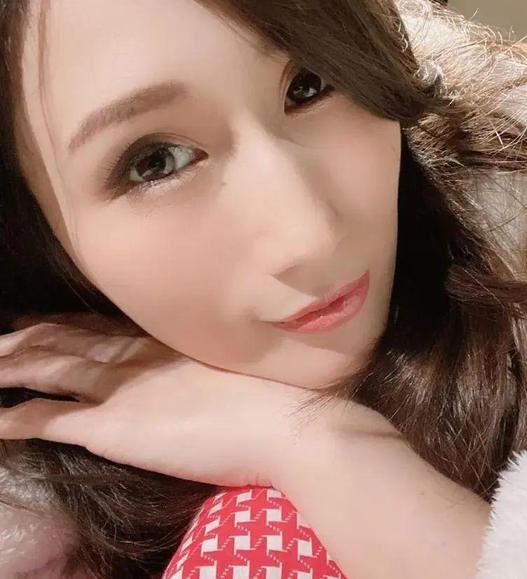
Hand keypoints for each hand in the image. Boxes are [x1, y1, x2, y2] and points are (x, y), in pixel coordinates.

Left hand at [0, 312, 326, 488]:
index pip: (98, 326)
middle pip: (66, 339)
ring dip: (11, 365)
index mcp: (163, 340)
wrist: (280, 420)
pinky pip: (52, 417)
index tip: (36, 319)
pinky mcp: (113, 425)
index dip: (62, 323)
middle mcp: (135, 354)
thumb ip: (196, 361)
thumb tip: (186, 366)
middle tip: (0, 335)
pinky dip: (18, 416)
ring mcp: (121, 386)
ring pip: (50, 367)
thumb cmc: (268, 396)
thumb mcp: (227, 365)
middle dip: (26, 337)